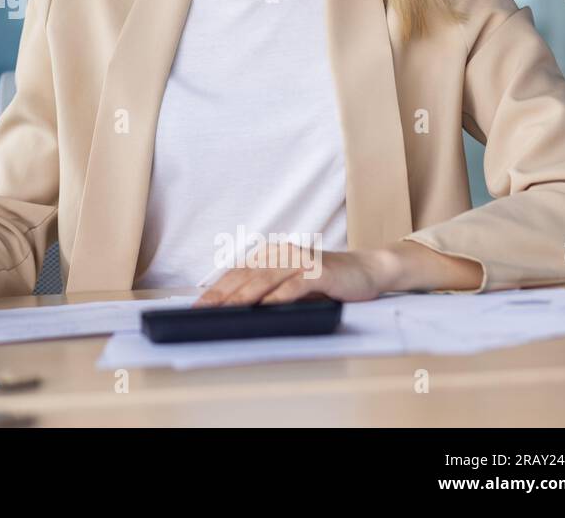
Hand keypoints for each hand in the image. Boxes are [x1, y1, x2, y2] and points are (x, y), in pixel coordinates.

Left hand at [193, 244, 386, 307]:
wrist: (366, 270)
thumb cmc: (325, 281)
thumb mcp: (291, 284)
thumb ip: (267, 291)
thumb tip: (236, 311)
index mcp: (270, 255)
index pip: (237, 273)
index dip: (216, 289)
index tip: (198, 306)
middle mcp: (282, 254)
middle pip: (246, 276)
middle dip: (222, 295)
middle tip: (204, 311)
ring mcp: (300, 261)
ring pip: (265, 279)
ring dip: (244, 296)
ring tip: (226, 309)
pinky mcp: (320, 272)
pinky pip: (295, 285)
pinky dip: (279, 296)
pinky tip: (266, 306)